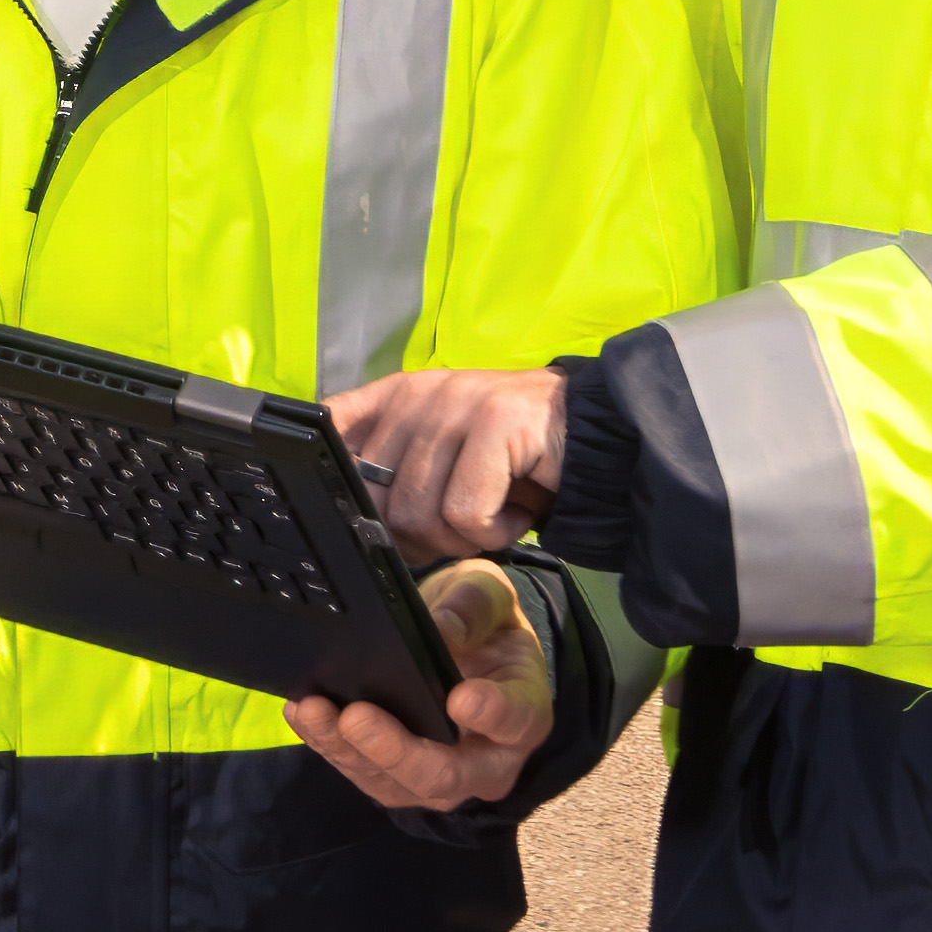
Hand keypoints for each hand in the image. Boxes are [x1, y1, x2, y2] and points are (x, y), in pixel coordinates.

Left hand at [287, 559, 551, 816]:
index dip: (491, 713)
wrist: (466, 650)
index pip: (515, 720)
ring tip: (314, 711)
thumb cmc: (484, 625)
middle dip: (396, 750)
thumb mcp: (490, 596)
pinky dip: (328, 746)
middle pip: (445, 775)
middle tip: (357, 716)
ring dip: (348, 752)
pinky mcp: (396, 778)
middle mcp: (486, 761)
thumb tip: (441, 632)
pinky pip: (361, 773)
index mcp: (524, 713)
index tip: (461, 697)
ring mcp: (439, 778)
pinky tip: (304, 714)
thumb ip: (474, 608)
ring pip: (394, 785)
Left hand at [327, 364, 562, 564]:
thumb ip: (395, 475)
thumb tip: (348, 518)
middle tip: (465, 524)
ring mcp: (456, 403)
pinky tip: (515, 512)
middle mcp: (418, 394)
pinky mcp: (493, 422)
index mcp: (396, 397)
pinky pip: (465, 514)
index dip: (341, 488)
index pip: (331, 432)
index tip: (369, 514)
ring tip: (496, 512)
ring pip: (420, 514)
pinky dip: (494, 533)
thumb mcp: (446, 464)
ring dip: (464, 537)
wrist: (600, 440)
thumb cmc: (518, 463)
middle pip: (377, 502)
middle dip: (421, 535)